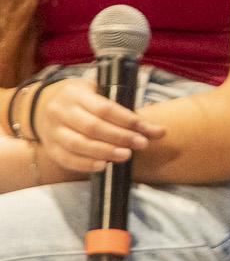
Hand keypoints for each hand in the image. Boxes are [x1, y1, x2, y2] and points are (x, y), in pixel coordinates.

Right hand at [31, 77, 164, 177]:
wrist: (42, 105)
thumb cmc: (82, 99)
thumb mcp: (99, 93)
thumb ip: (124, 109)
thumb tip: (157, 130)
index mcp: (76, 94)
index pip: (105, 108)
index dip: (127, 120)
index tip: (147, 129)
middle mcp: (61, 111)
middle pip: (93, 127)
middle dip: (121, 137)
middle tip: (142, 144)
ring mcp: (52, 131)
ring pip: (79, 144)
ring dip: (105, 152)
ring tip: (126, 156)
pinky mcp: (49, 147)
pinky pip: (67, 159)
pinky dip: (85, 164)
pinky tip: (103, 166)